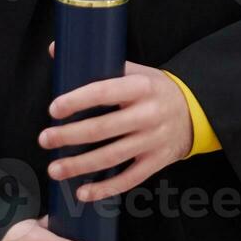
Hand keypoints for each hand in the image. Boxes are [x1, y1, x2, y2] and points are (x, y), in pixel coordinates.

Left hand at [39, 42, 192, 202]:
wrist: (194, 111)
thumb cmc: (154, 90)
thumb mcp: (135, 71)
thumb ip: (99, 64)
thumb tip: (56, 48)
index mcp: (141, 87)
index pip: (104, 92)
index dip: (77, 101)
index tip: (54, 109)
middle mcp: (149, 114)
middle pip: (103, 128)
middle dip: (69, 136)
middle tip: (45, 139)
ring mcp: (153, 140)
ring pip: (112, 156)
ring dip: (80, 165)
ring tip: (54, 169)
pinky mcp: (156, 161)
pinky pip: (129, 179)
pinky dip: (105, 188)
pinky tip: (83, 192)